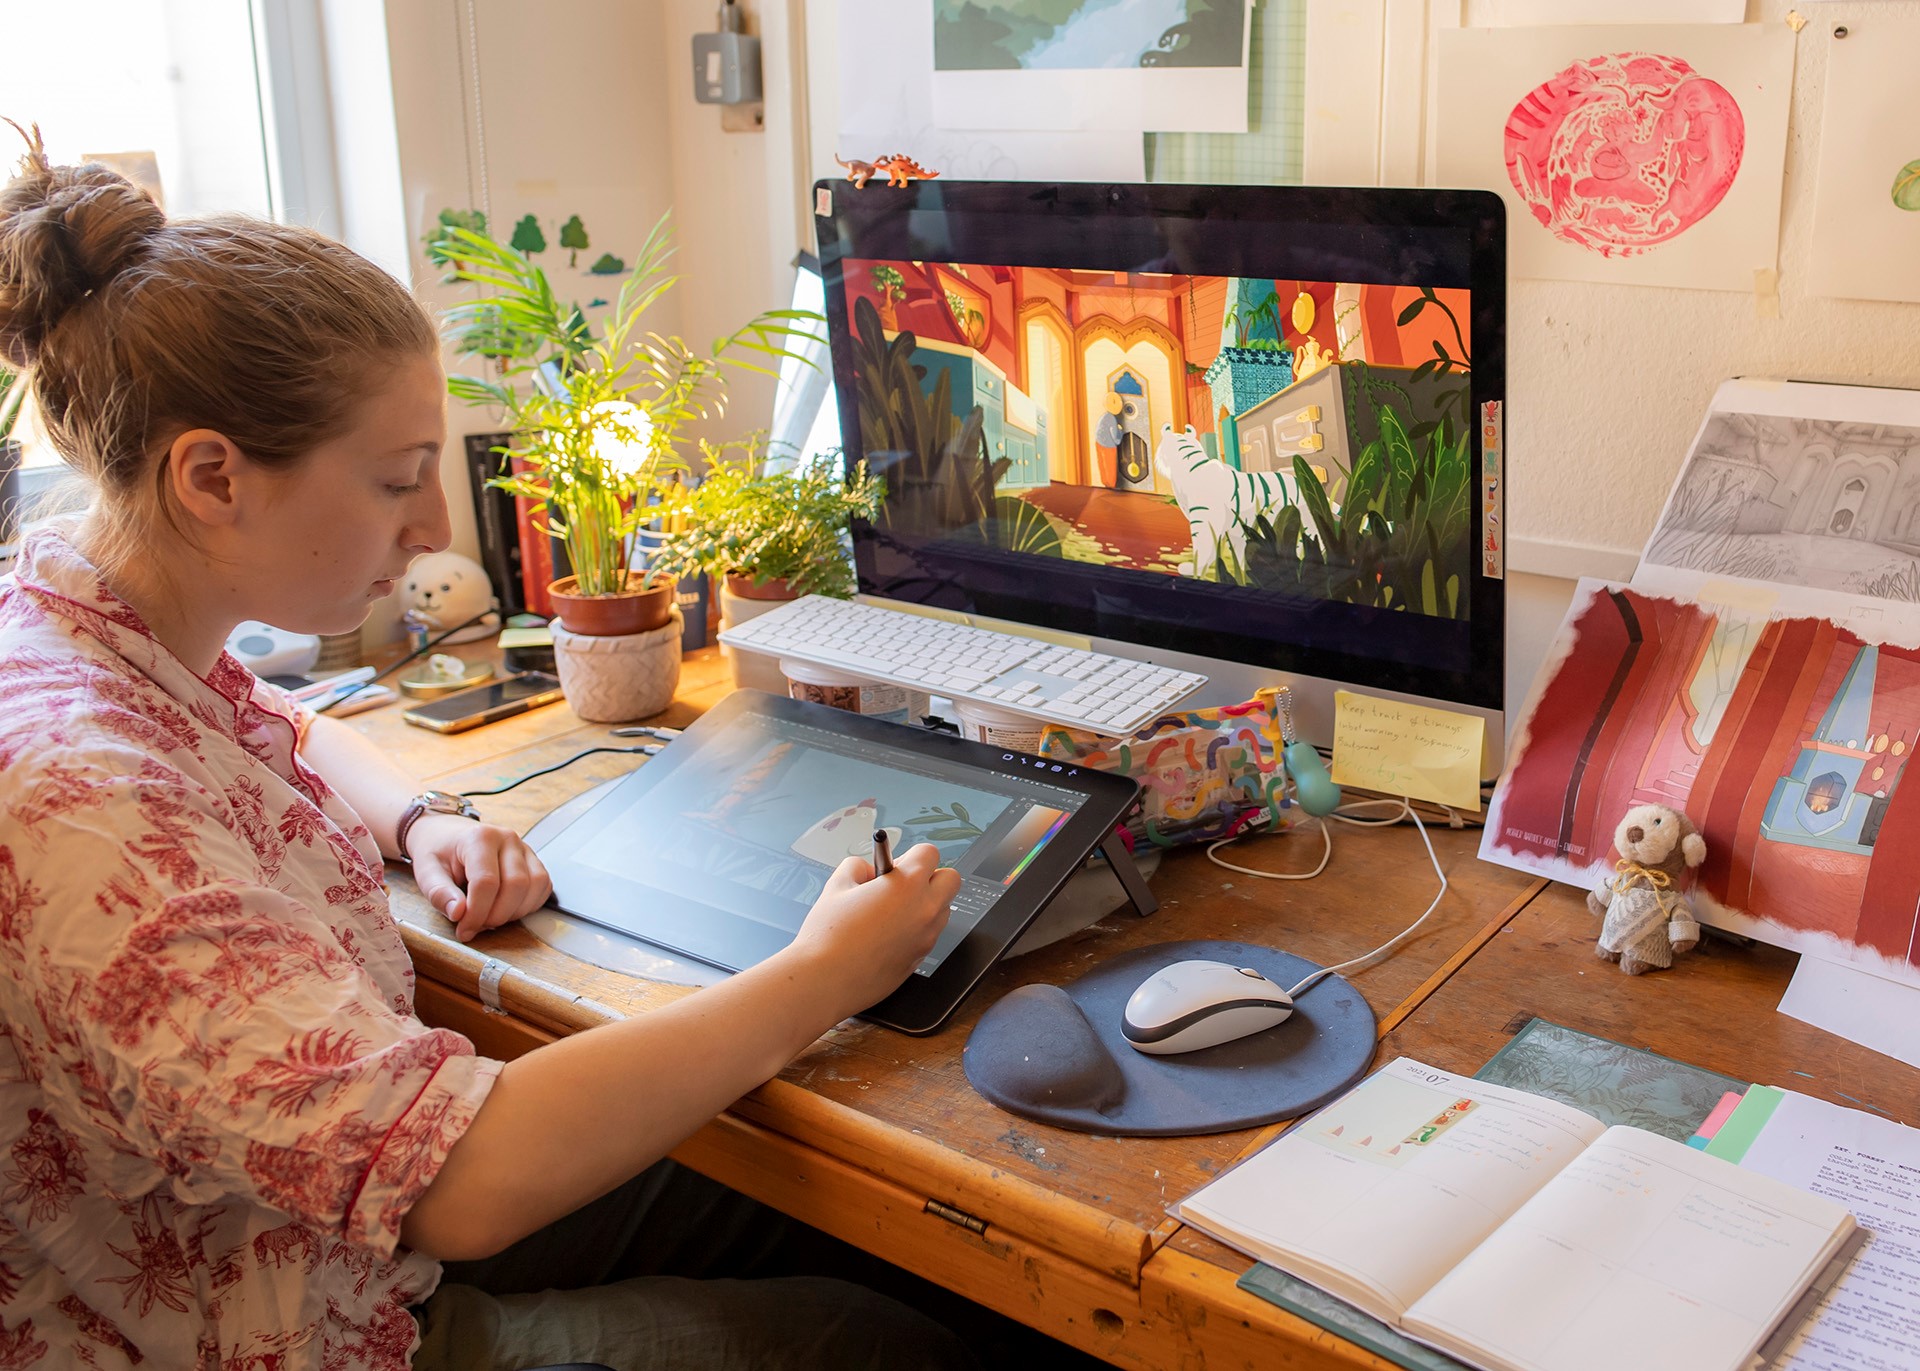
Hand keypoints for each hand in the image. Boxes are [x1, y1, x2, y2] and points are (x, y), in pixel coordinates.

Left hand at [409, 816, 552, 942]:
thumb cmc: (438, 852)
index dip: (477, 913)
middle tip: (476, 926)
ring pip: (535, 886)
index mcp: (480, 837)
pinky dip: (529, 905)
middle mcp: (507, 839)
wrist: (447, 834)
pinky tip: (507, 909)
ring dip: (515, 912)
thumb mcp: (426, 871)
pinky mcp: (534, 860)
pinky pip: (543, 886)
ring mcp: (524, 848)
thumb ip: (439, 893)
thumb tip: (458, 913)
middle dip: (497, 915)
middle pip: (516, 885)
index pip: (487, 881)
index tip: (464, 930)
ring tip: (490, 917)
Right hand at [784, 842, 959, 1017]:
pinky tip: (885, 935)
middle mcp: (925, 909)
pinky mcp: (920, 958)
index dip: (910, 855)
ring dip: (925, 904)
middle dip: (930, 877)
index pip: (930, 853)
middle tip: (901, 885)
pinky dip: (915, 929)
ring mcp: (926, 936)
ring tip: (889, 912)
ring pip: (942, 909)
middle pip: (950, 880)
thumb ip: (857, 867)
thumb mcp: (837, 885)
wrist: (826, 979)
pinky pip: (929, 934)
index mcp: (908, 885)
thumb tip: (867, 869)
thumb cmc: (829, 935)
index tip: (893, 865)